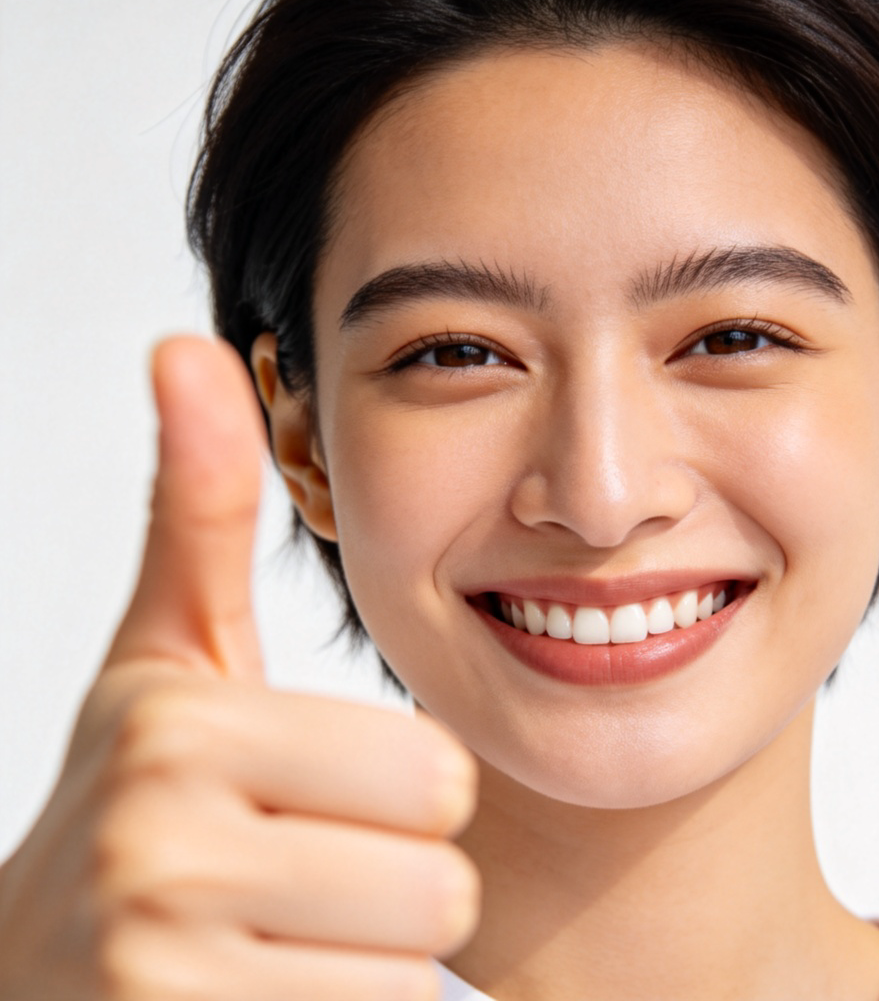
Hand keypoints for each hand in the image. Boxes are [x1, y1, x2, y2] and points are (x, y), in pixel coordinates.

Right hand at [0, 337, 478, 999]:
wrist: (33, 969)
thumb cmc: (141, 791)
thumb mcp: (169, 651)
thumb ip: (197, 506)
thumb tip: (188, 344)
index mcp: (180, 732)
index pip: (433, 777)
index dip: (406, 791)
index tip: (327, 792)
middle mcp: (158, 856)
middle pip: (437, 879)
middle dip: (398, 877)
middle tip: (313, 867)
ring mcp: (163, 982)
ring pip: (410, 973)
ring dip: (374, 955)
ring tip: (288, 930)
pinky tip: (271, 990)